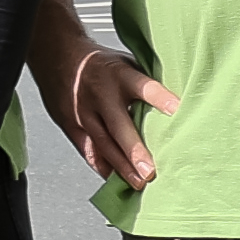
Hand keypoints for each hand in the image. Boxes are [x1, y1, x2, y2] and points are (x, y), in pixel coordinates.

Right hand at [44, 42, 176, 191]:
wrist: (57, 56)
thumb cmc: (102, 63)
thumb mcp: (126, 62)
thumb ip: (146, 82)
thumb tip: (182, 103)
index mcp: (119, 74)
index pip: (143, 86)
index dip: (160, 98)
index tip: (178, 111)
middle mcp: (100, 95)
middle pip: (119, 126)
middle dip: (135, 151)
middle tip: (150, 171)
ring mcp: (83, 112)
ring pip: (103, 144)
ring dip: (122, 166)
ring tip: (138, 183)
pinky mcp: (71, 126)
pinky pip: (88, 151)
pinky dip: (103, 167)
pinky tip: (116, 179)